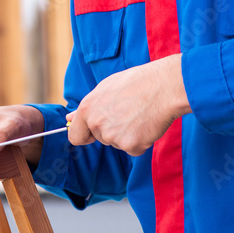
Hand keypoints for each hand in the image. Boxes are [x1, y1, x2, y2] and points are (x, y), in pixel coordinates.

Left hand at [67, 53, 190, 155]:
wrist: (164, 87)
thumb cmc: (137, 83)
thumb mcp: (106, 88)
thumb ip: (88, 107)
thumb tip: (69, 118)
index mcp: (87, 109)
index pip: (75, 136)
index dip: (84, 136)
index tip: (91, 135)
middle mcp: (97, 124)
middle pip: (100, 139)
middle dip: (112, 130)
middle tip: (128, 112)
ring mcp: (113, 137)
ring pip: (117, 143)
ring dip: (127, 135)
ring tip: (138, 114)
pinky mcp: (131, 146)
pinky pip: (134, 149)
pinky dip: (141, 141)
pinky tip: (146, 124)